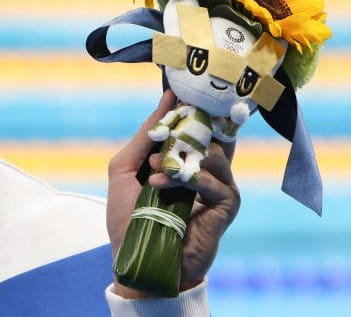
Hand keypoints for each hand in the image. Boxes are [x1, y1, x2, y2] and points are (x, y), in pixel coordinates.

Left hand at [106, 90, 240, 296]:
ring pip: (216, 155)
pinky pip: (218, 183)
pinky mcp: (225, 208)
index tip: (181, 89)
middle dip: (194, 125)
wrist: (138, 261)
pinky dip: (191, 180)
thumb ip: (144, 136)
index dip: (191, 108)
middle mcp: (203, 170)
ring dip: (182, 158)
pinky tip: (163, 186)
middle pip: (212, 134)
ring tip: (155, 169)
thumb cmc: (128, 218)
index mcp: (181, 159)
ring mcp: (217, 188)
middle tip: (180, 117)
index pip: (195, 125)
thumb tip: (167, 99)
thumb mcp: (125, 170)